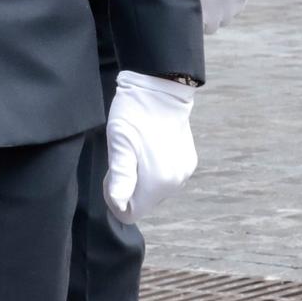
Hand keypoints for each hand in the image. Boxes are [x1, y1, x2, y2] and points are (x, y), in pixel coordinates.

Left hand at [102, 72, 196, 222]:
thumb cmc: (134, 113)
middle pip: (143, 201)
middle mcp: (175, 182)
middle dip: (129, 186)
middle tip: (123, 156)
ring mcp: (184, 172)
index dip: (116, 197)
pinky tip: (149, 147)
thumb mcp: (119, 143)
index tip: (112, 173)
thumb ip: (121, 176)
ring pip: (154, 190)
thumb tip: (118, 204)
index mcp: (158, 182)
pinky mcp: (188, 161)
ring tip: (136, 149)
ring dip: (142, 177)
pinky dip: (155, 168)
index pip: (130, 212)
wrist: (161, 88)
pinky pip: (166, 177)